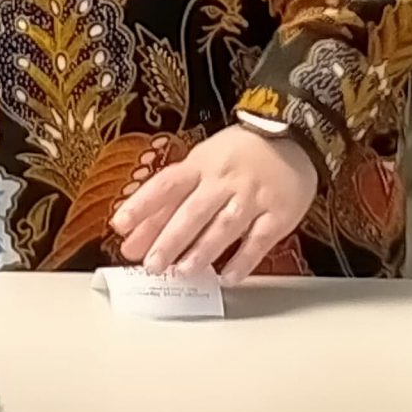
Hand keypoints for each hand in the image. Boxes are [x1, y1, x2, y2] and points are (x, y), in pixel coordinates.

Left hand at [108, 124, 315, 282]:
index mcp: (200, 165)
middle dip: (170, 239)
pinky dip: (243, 261)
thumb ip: (169, 201)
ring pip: (224, 226)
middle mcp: (223, 180)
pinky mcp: (278, 214)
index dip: (142, 205)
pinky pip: (258, 241)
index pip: (166, 185)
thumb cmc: (239, 154)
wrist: (292, 134)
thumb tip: (133, 234)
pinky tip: (227, 277)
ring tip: (184, 271)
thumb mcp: (201, 164)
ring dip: (202, 251)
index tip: (120, 226)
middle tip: (152, 265)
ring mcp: (252, 197)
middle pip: (193, 211)